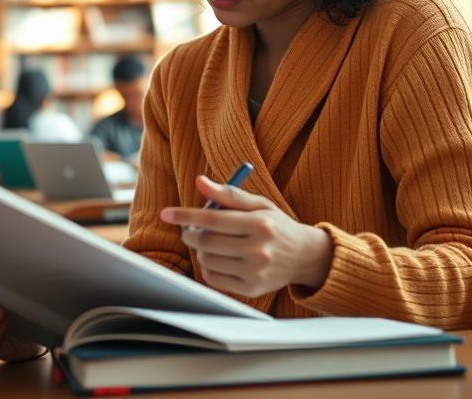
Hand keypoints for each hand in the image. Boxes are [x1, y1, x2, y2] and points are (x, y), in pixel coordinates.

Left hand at [160, 175, 333, 297]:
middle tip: (190, 229)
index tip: (166, 213)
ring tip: (210, 243)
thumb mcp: (259, 204)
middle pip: (206, 241)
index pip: (212, 218)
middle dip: (190, 233)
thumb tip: (200, 181)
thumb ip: (229, 194)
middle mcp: (259, 249)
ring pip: (207, 260)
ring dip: (200, 250)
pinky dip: (208, 267)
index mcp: (260, 224)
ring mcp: (255, 272)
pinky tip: (218, 258)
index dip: (185, 215)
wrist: (305, 257)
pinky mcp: (251, 289)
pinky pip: (214, 279)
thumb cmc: (276, 226)